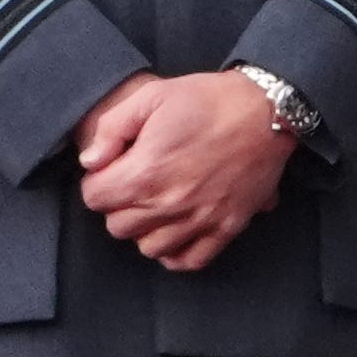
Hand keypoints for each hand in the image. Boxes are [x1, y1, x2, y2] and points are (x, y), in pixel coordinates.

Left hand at [75, 71, 297, 270]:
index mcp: (145, 171)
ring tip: (155, 205)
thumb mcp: (151, 96)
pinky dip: (176, 252)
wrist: (266, 110)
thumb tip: (90, 161)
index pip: (94, 198)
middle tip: (133, 183)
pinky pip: (190, 260)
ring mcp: (200, 220)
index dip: (97, 181)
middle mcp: (170, 203)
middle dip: (118, 205)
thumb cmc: (208, 100)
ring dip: (145, 229)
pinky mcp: (226, 227)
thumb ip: (111, 129)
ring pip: (149, 247)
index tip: (112, 169)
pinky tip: (175, 231)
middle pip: (118, 227)